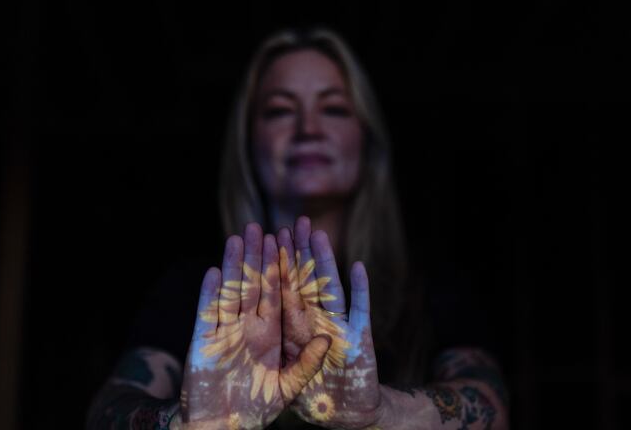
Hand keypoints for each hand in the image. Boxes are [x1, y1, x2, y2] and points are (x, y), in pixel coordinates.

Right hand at [179, 223, 330, 429]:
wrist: (222, 428)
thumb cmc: (256, 409)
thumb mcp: (290, 387)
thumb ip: (308, 363)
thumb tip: (329, 339)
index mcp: (270, 334)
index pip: (278, 294)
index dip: (282, 268)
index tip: (286, 241)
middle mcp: (247, 328)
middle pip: (253, 286)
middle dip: (256, 257)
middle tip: (259, 226)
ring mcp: (224, 333)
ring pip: (231, 293)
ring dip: (234, 266)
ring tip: (237, 238)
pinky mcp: (203, 344)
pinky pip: (208, 315)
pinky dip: (210, 295)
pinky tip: (215, 272)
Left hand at [278, 217, 382, 428]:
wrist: (348, 416)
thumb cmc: (313, 400)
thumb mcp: (287, 382)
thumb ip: (282, 355)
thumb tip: (268, 328)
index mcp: (293, 332)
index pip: (282, 291)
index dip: (278, 265)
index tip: (272, 237)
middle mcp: (314, 325)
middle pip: (305, 282)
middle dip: (300, 252)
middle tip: (297, 221)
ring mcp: (338, 330)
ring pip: (329, 289)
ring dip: (325, 262)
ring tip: (319, 233)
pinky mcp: (362, 340)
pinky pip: (362, 311)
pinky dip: (362, 292)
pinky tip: (359, 268)